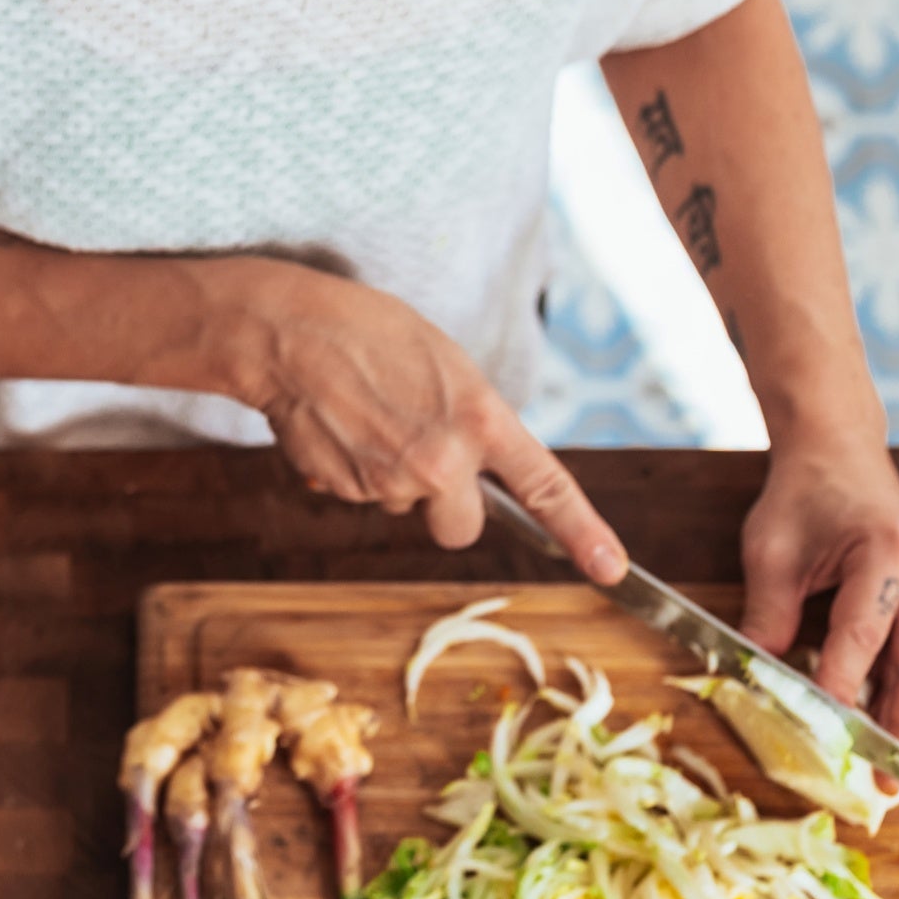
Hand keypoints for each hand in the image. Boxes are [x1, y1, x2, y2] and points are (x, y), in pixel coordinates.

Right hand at [225, 261, 625, 583]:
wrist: (287, 334)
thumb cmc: (366, 328)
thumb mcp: (444, 362)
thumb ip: (471, 417)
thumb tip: (472, 462)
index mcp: (480, 418)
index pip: (545, 487)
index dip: (583, 533)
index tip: (611, 570)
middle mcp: (443, 461)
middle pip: (461, 528)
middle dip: (446, 505)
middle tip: (420, 452)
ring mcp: (393, 482)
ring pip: (405, 506)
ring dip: (391, 476)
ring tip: (367, 415)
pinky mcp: (347, 491)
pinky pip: (363, 495)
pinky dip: (353, 469)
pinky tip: (339, 424)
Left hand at [739, 436, 898, 752]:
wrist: (837, 446)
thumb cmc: (801, 491)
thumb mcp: (770, 549)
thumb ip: (767, 613)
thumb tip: (754, 675)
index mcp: (887, 553)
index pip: (862, 634)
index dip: (840, 684)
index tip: (823, 730)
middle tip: (884, 785)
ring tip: (885, 771)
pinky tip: (878, 724)